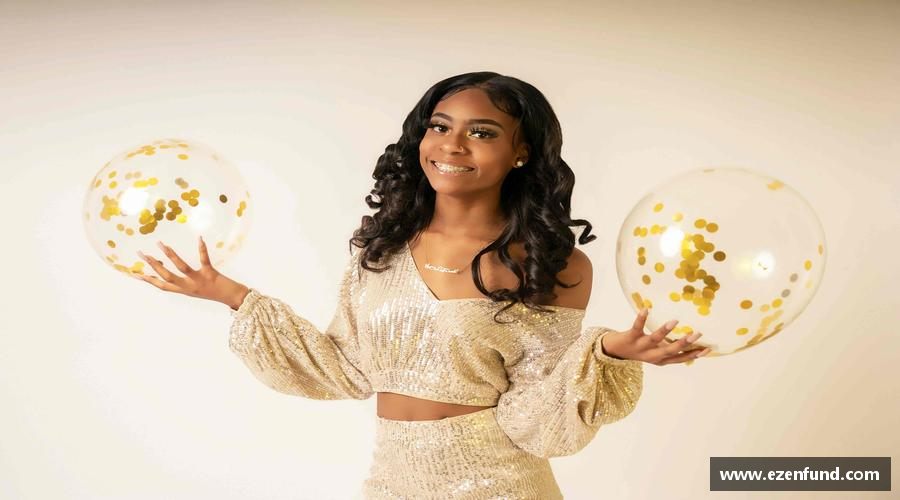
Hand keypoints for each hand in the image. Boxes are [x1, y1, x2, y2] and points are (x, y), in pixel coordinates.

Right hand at [131, 236, 249, 309]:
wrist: (232, 297)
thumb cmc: (212, 290)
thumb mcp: (194, 288)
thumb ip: (182, 281)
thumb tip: (168, 269)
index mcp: (183, 290)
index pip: (161, 286)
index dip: (147, 280)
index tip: (133, 272)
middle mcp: (188, 287)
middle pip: (166, 276)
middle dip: (152, 265)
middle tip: (141, 253)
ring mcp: (199, 280)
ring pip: (181, 268)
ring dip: (170, 256)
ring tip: (161, 243)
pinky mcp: (211, 274)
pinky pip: (204, 259)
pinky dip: (202, 248)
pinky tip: (199, 238)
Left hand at [600, 308, 710, 364]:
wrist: (614, 350)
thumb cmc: (641, 348)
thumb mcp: (658, 350)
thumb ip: (673, 346)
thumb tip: (693, 339)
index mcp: (661, 359)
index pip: (680, 358)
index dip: (694, 354)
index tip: (709, 349)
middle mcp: (652, 355)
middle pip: (670, 350)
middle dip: (684, 343)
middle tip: (697, 334)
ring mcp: (640, 346)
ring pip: (654, 339)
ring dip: (665, 331)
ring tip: (675, 321)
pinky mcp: (630, 337)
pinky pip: (636, 327)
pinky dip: (641, 318)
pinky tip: (646, 308)